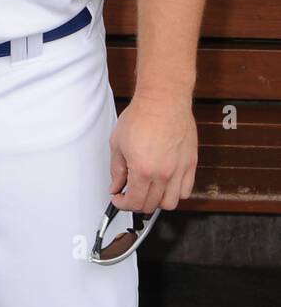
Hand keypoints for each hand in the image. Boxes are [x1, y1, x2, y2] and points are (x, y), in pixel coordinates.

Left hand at [109, 90, 197, 213]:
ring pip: (171, 203)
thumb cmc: (141, 117)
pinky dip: (174, 193)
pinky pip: (186, 190)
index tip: (118, 199)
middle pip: (152, 205)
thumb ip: (117, 169)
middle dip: (136, 203)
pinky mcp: (191, 164)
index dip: (122, 204)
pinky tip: (164, 185)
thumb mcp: (118, 143)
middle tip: (128, 194)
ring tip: (147, 191)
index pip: (134, 201)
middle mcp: (163, 174)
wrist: (163, 101)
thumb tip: (116, 186)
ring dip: (157, 202)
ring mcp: (179, 170)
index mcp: (143, 170)